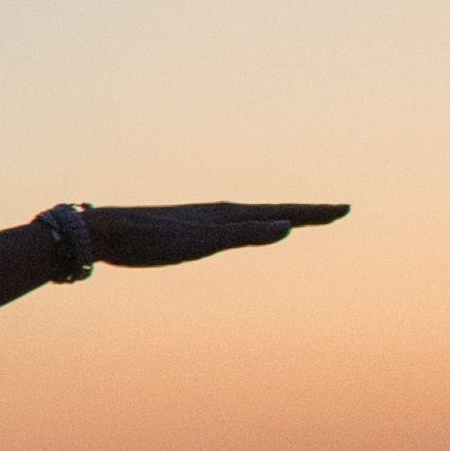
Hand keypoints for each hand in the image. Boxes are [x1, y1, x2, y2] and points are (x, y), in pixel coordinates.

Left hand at [82, 202, 347, 267]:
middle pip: (274, 211)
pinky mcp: (186, 229)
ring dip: (280, 217)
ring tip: (299, 220)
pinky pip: (231, 227)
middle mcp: (220, 213)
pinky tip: (242, 231)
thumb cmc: (152, 239)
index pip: (283, 212)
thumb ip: (243, 234)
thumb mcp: (202, 241)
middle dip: (305, 213)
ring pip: (252, 218)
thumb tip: (287, 224)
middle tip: (335, 212)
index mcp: (228, 215)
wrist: (105, 232)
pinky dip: (250, 227)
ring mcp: (203, 220)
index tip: (345, 209)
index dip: (314, 213)